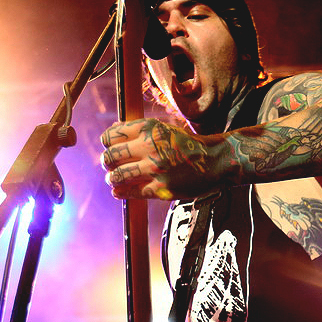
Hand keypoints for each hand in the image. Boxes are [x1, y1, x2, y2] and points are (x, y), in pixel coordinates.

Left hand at [100, 118, 224, 199]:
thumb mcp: (163, 129)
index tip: (112, 149)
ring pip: (118, 176)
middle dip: (107, 163)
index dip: (107, 144)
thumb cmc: (186, 144)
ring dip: (113, 179)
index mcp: (149, 129)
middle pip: (110, 157)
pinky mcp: (161, 188)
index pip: (111, 136)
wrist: (213, 161)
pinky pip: (133, 192)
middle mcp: (150, 147)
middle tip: (111, 166)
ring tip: (115, 180)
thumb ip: (137, 129)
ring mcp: (155, 169)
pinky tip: (119, 192)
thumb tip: (112, 130)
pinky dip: (122, 193)